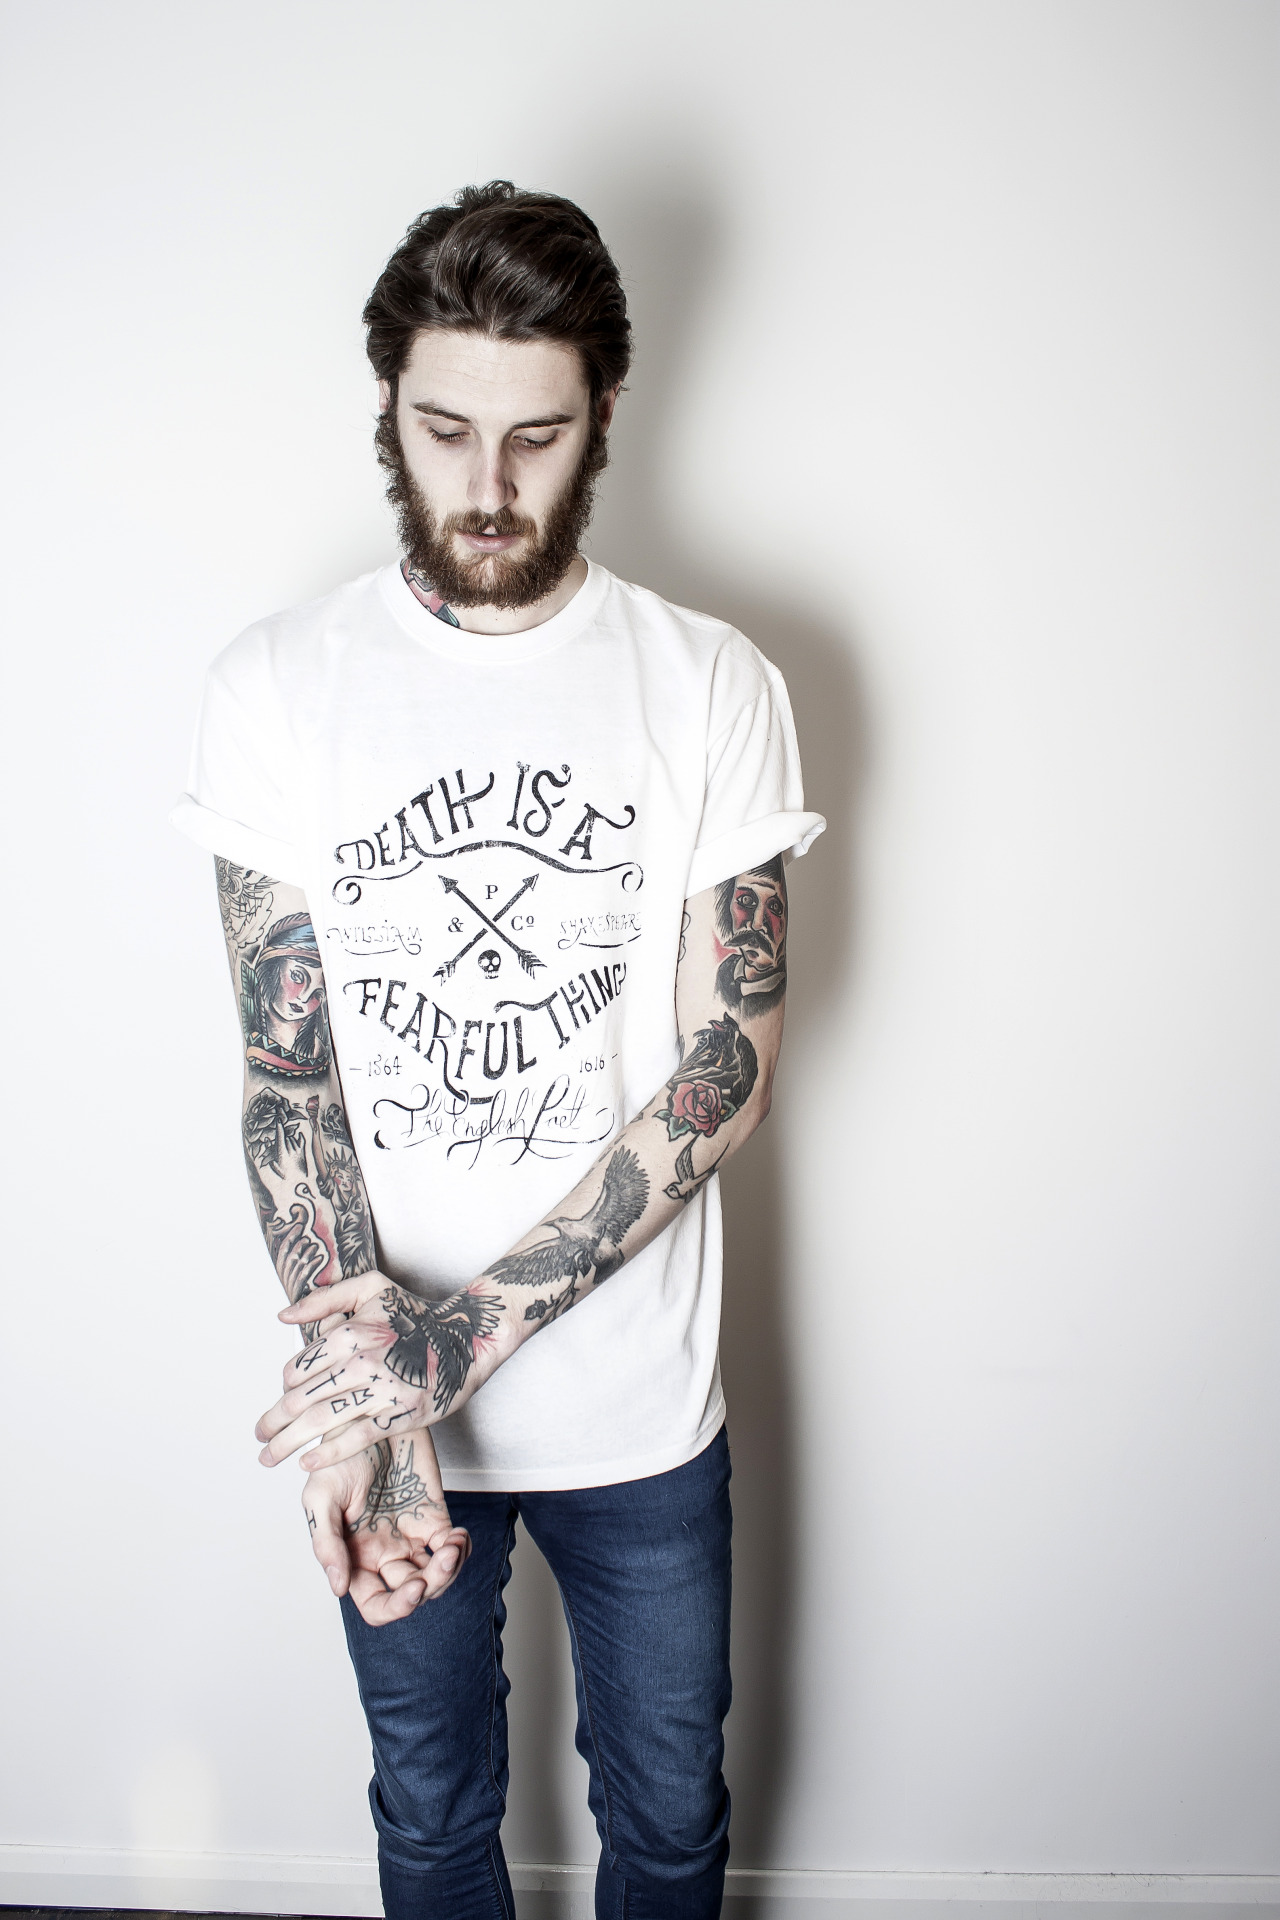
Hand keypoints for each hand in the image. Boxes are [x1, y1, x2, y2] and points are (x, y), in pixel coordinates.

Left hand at [255, 1271, 504, 1470]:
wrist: (466, 1340)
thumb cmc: (415, 1315)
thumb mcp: (371, 1289)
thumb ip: (325, 1299)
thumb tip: (283, 1316)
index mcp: (352, 1332)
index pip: (299, 1367)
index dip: (284, 1386)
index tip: (282, 1400)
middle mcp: (364, 1361)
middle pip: (302, 1398)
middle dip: (272, 1422)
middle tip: (259, 1435)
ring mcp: (383, 1390)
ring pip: (322, 1420)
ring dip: (288, 1442)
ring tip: (269, 1455)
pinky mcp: (402, 1415)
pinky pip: (357, 1438)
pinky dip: (328, 1453)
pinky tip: (307, 1463)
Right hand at [305, 1430, 471, 1624]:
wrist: (371, 1413)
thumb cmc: (338, 1451)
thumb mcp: (322, 1494)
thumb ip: (327, 1542)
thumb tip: (339, 1587)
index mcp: (354, 1556)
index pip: (376, 1604)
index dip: (395, 1608)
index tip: (414, 1587)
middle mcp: (384, 1553)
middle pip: (410, 1595)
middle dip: (429, 1589)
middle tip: (438, 1567)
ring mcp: (411, 1535)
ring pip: (436, 1576)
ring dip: (450, 1571)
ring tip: (452, 1547)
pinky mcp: (434, 1515)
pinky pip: (452, 1548)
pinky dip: (462, 1550)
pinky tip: (459, 1536)